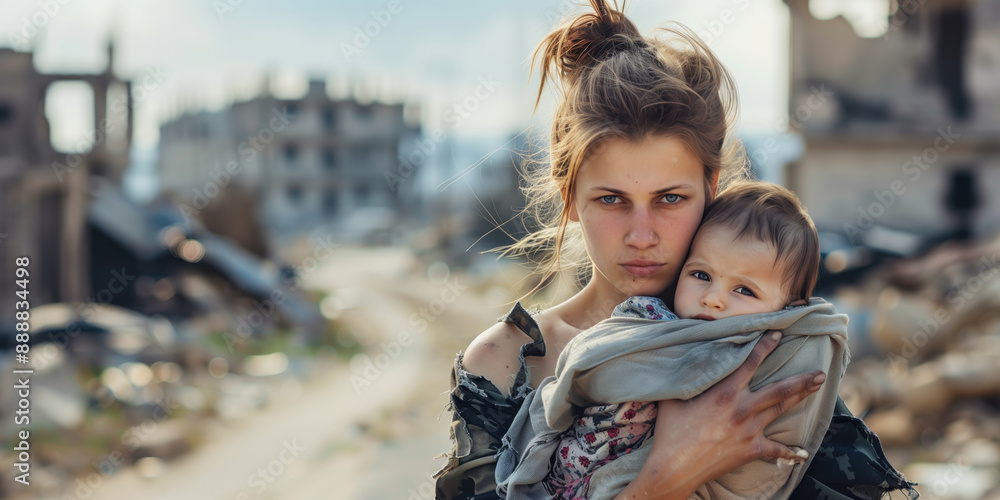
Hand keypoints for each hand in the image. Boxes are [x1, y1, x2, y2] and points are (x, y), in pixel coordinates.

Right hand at [615, 331, 825, 499]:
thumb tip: (680, 356)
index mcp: (725, 391)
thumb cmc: (671, 429)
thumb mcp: (673, 396)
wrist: (675, 466)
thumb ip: (685, 377)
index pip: (750, 362)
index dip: (765, 346)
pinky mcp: (751, 450)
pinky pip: (776, 450)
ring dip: (801, 397)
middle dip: (802, 379)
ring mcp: (750, 430)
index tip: (778, 334)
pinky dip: (790, 453)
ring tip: (817, 388)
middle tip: (820, 372)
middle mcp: (743, 408)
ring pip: (781, 410)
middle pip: (780, 389)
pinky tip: (803, 454)